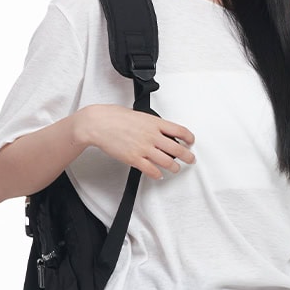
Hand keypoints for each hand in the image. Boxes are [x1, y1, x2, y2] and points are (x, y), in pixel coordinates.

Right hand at [74, 104, 195, 179]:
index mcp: (154, 123)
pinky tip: (158, 174)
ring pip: (167, 162)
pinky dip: (157, 174)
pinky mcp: (134, 159)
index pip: (180, 131)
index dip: (189, 138)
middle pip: (178, 149)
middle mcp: (152, 136)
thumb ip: (152, 124)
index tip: (191, 142)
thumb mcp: (139, 115)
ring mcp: (144, 148)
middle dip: (188, 157)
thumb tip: (161, 131)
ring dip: (174, 168)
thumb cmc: (114, 117)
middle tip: (190, 159)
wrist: (98, 123)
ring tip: (175, 169)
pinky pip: (152, 170)